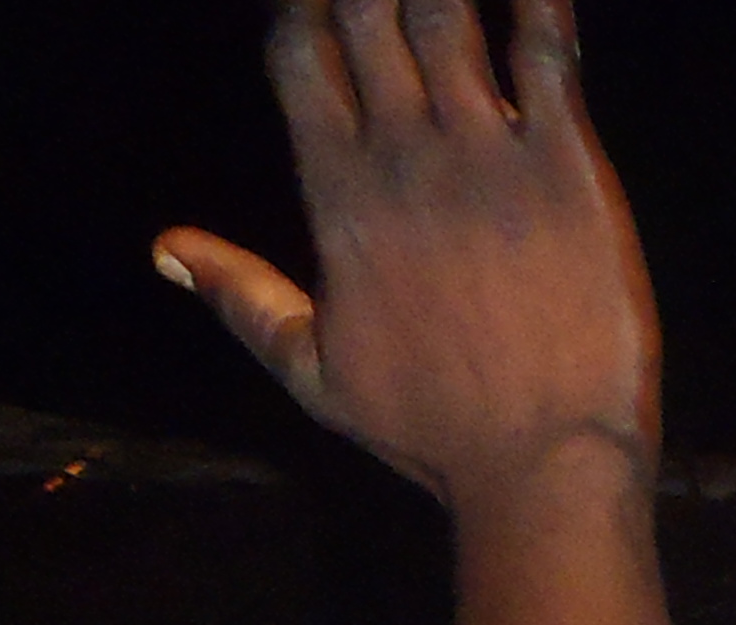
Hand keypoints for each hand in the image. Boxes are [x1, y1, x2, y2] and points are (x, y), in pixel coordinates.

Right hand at [157, 0, 659, 512]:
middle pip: (368, 11)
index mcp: (337, 192)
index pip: (299, 52)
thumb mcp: (313, 372)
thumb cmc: (433, 431)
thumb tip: (165, 247)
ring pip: (447, 15)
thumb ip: (241, 297)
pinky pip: (548, 56)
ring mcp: (489, 156)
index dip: (307, 3)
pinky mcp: (570, 169)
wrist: (545, 467)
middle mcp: (405, 156)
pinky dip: (541, 7)